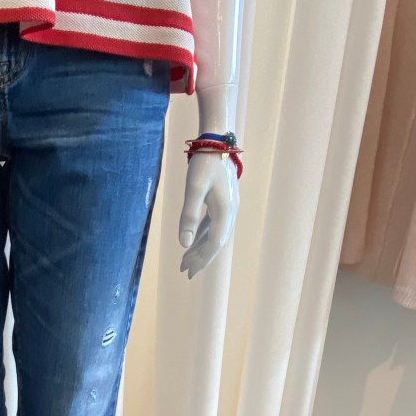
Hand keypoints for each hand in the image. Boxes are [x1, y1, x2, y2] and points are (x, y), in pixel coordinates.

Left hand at [178, 151, 239, 278]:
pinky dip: (203, 236)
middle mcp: (230, 212)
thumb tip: (184, 244)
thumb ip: (189, 216)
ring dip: (201, 249)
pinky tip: (193, 242)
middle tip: (185, 273)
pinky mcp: (223, 201)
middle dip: (201, 259)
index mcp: (225, 211)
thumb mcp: (194, 189)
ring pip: (214, 235)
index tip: (189, 271)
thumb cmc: (204, 163)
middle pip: (216, 243)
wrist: (216, 142)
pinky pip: (213, 225)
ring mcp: (228, 207)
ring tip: (186, 262)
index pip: (215, 243)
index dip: (202, 258)